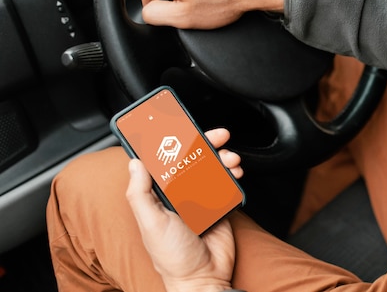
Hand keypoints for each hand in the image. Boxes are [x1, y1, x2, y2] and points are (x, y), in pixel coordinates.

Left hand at [126, 128, 240, 291]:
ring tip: (230, 159)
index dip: (172, 142)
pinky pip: (226, 182)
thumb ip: (140, 193)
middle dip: (205, 143)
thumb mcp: (151, 223)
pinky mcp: (219, 205)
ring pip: (211, 167)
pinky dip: (233, 173)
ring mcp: (200, 198)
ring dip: (222, 158)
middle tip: (217, 136)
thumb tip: (134, 162)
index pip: (163, 161)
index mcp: (159, 195)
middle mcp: (179, 194)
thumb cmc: (173, 257)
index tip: (181, 127)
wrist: (204, 278)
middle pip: (192, 159)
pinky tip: (236, 171)